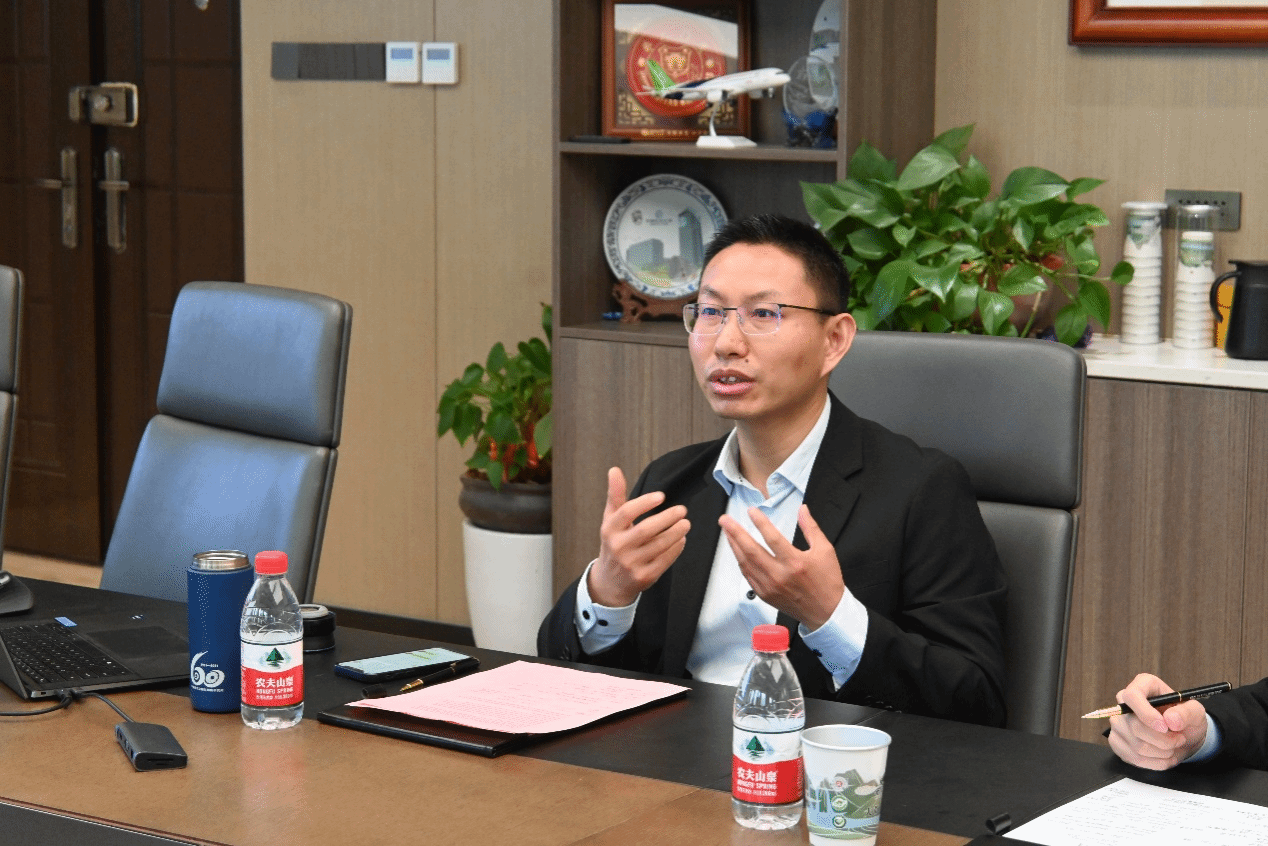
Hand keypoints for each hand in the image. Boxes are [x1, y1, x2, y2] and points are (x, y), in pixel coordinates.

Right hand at [586, 467, 689, 607]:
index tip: (661, 496)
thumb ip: (615, 495)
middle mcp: (618, 547)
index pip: (626, 512)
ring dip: (675, 533)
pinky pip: (664, 561)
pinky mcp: (643, 577)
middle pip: (645, 530)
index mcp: (609, 529)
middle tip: (682, 510)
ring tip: (686, 523)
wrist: (610, 582)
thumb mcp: (611, 520)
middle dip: (667, 518)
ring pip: (658, 545)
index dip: (644, 503)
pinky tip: (681, 540)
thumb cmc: (614, 544)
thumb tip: (614, 470)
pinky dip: (675, 549)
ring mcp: (631, 563)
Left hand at [720, 504, 844, 629]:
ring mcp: (770, 586)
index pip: (772, 538)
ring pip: (745, 563)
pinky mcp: (765, 595)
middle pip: (751, 550)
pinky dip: (740, 561)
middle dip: (735, 533)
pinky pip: (747, 576)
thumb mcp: (825, 550)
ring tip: (727, 532)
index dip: (760, 522)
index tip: (751, 511)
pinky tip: (737, 551)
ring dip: (734, 545)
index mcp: (795, 563)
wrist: (826, 613)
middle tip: (725, 520)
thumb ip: (811, 528)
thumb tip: (803, 509)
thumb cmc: (826, 582)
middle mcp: (779, 575)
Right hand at [1107, 673, 1209, 770]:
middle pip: (1134, 726)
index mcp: (1142, 686)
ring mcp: (1118, 724)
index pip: (1131, 696)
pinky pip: (1133, 758)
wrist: (1182, 735)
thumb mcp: (1195, 711)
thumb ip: (1187, 712)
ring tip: (1173, 747)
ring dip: (1162, 752)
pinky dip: (1155, 762)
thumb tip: (1171, 719)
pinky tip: (1164, 756)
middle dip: (1162, 740)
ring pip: (1136, 745)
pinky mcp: (1117, 742)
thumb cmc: (1185, 718)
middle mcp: (1124, 703)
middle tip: (1179, 739)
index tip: (1164, 726)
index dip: (1146, 713)